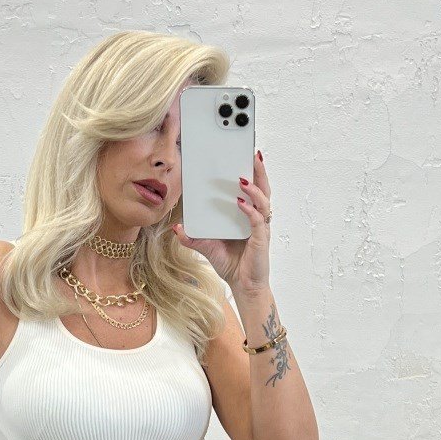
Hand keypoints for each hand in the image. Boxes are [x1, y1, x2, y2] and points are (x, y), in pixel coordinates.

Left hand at [169, 148, 271, 292]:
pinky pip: (258, 220)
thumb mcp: (208, 247)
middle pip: (263, 188)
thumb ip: (193, 238)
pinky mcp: (261, 239)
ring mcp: (260, 228)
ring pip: (263, 200)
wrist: (243, 286)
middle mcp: (257, 218)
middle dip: (259, 170)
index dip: (250, 172)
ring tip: (242, 177)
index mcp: (247, 216)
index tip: (243, 154)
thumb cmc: (232, 264)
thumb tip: (176, 228)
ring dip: (254, 187)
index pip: (251, 189)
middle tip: (252, 153)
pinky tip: (240, 203)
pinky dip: (249, 209)